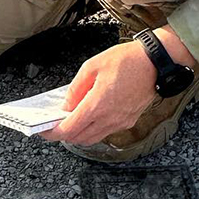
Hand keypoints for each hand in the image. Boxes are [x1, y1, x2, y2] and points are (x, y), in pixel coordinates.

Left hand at [38, 40, 158, 145]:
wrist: (155, 62)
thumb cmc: (127, 60)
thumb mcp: (92, 66)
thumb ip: (76, 88)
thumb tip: (66, 104)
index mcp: (98, 105)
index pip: (69, 129)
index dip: (53, 133)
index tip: (44, 130)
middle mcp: (110, 118)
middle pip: (80, 138)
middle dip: (64, 134)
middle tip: (55, 124)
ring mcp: (121, 122)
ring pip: (94, 138)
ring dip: (79, 133)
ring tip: (71, 119)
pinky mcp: (129, 121)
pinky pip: (106, 132)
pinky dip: (94, 128)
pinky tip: (90, 115)